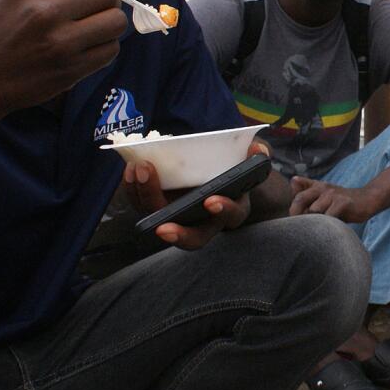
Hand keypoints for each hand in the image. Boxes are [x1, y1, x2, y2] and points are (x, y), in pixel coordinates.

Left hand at [119, 147, 265, 247]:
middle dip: (177, 233)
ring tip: (140, 170)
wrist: (215, 173)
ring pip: (162, 220)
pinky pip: (145, 205)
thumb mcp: (248, 160)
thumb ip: (257, 155)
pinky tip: (131, 170)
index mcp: (233, 209)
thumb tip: (258, 151)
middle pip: (193, 238)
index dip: (223, 209)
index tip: (211, 201)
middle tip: (162, 226)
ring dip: (147, 199)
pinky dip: (135, 190)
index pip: (231, 215)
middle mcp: (206, 221)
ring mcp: (181, 217)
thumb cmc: (233, 168)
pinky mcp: (160, 208)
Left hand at [288, 178, 383, 222]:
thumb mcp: (324, 195)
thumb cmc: (342, 202)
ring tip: (319, 230)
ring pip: (314, 210)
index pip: (297, 196)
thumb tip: (292, 180)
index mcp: (317, 186)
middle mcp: (323, 188)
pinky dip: (328, 225)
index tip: (297, 223)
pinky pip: (329, 216)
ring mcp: (333, 194)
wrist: (367, 199)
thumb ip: (308, 189)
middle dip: (298, 215)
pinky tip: (331, 229)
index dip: (293, 211)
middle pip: (300, 199)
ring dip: (314, 222)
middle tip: (303, 228)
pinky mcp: (343, 203)